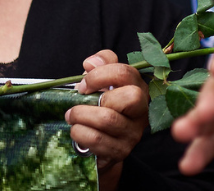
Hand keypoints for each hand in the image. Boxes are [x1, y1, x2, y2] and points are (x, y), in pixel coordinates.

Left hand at [66, 51, 149, 170]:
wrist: (103, 142)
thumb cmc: (102, 105)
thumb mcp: (103, 81)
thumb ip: (102, 63)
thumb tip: (91, 63)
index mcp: (139, 88)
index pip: (126, 73)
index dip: (99, 76)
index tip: (83, 85)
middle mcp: (141, 110)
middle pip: (130, 96)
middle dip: (97, 97)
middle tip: (80, 101)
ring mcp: (133, 132)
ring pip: (108, 119)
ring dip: (81, 116)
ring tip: (72, 116)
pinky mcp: (121, 151)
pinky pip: (97, 140)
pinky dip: (80, 133)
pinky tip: (77, 130)